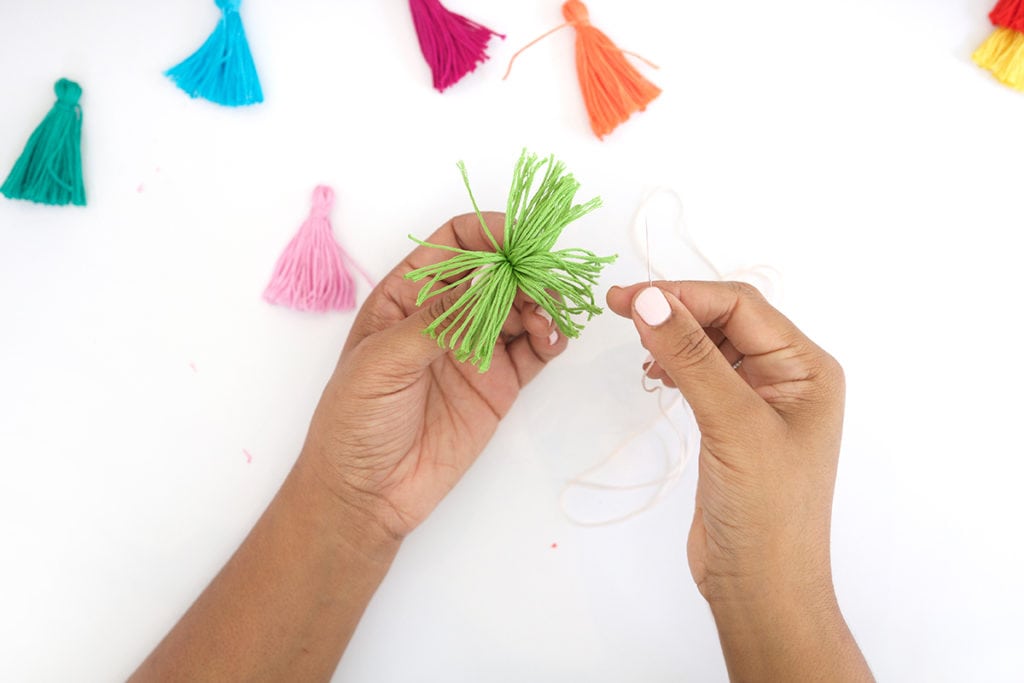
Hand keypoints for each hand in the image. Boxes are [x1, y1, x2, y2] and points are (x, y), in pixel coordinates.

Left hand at [302, 212, 563, 541]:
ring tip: (546, 317)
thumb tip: (488, 279)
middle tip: (542, 282)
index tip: (517, 239)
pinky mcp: (499, 384)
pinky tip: (552, 337)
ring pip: (522, 307)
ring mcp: (475, 349)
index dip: (487, 232)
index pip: (453, 243)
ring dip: (542, 302)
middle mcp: (445, 315)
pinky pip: (534, 350)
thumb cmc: (353, 422)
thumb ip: (438, 320)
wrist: (365, 494)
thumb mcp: (383, 361)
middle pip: (497, 272)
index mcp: (406, 297)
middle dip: (524, 268)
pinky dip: (550, 337)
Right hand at [608, 281, 870, 680]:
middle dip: (675, 311)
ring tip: (638, 349)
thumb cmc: (766, 512)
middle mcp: (788, 378)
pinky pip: (703, 376)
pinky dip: (676, 366)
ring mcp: (761, 403)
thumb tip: (650, 299)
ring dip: (674, 338)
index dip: (684, 294)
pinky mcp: (733, 427)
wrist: (762, 588)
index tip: (627, 298)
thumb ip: (692, 357)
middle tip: (618, 308)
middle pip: (726, 319)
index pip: (741, 306)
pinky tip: (655, 373)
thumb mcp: (732, 425)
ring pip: (712, 346)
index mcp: (806, 368)